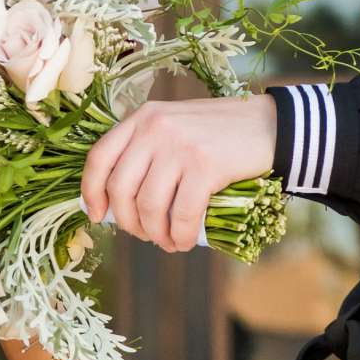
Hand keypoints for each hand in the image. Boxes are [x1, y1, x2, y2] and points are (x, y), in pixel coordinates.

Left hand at [80, 96, 276, 251]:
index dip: (91, 192)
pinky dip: (181, 235)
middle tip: (143, 234)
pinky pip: (182, 214)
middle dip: (127, 222)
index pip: (99, 158)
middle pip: (120, 188)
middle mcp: (155, 128)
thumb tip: (119, 204)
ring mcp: (179, 146)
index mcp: (142, 118)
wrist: (268, 125)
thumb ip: (146, 152)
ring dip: (156, 234)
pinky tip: (185, 241)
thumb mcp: (174, 128)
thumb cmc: (219, 133)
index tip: (98, 215)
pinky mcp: (205, 166)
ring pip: (149, 206)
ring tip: (168, 241)